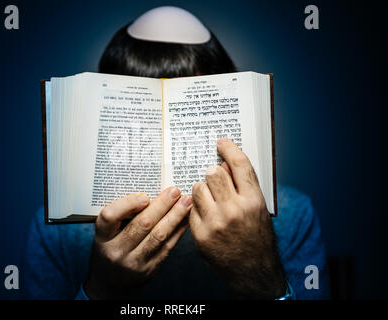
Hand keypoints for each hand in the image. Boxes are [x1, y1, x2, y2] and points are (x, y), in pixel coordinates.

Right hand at [84, 187, 191, 298]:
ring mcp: (133, 262)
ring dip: (175, 216)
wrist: (110, 284)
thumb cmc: (109, 250)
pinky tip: (185, 219)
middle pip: (142, 224)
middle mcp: (116, 251)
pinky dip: (178, 231)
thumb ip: (121, 216)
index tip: (144, 196)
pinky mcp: (149, 270)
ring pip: (158, 235)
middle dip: (161, 205)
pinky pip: (167, 247)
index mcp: (102, 237)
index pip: (110, 216)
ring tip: (186, 202)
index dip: (128, 204)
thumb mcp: (105, 234)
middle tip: (174, 191)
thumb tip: (150, 193)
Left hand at [189, 138, 285, 298]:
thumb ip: (245, 187)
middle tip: (215, 178)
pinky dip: (196, 208)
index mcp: (253, 201)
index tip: (221, 142)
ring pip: (198, 188)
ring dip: (203, 189)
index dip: (228, 148)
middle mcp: (234, 210)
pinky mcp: (200, 234)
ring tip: (210, 199)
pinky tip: (206, 214)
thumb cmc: (257, 238)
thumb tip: (226, 164)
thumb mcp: (259, 209)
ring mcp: (215, 222)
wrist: (252, 271)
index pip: (239, 165)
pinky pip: (191, 208)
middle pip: (213, 172)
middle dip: (213, 172)